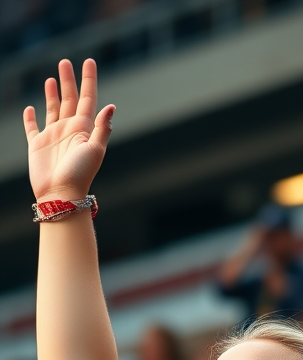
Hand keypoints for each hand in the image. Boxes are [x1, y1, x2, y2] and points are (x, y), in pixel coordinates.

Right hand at [23, 58, 113, 202]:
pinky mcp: (37, 146)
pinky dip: (31, 118)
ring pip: (53, 109)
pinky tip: (30, 108)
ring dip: (52, 94)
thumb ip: (103, 128)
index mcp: (84, 129)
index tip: (89, 61)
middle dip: (68, 80)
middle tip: (65, 62)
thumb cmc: (80, 175)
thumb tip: (111, 105)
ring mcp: (53, 137)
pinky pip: (32, 128)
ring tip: (52, 78)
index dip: (89, 80)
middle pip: (69, 99)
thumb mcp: (95, 150)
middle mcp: (69, 130)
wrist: (61, 195)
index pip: (88, 98)